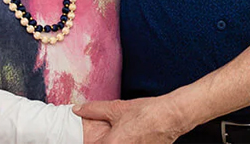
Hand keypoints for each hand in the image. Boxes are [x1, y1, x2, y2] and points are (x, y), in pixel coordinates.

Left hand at [74, 98, 189, 143]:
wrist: (171, 117)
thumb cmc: (146, 113)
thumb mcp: (117, 108)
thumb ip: (94, 110)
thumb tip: (78, 110)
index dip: (92, 142)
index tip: (99, 138)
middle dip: (106, 142)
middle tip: (114, 134)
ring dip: (117, 143)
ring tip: (125, 135)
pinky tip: (134, 138)